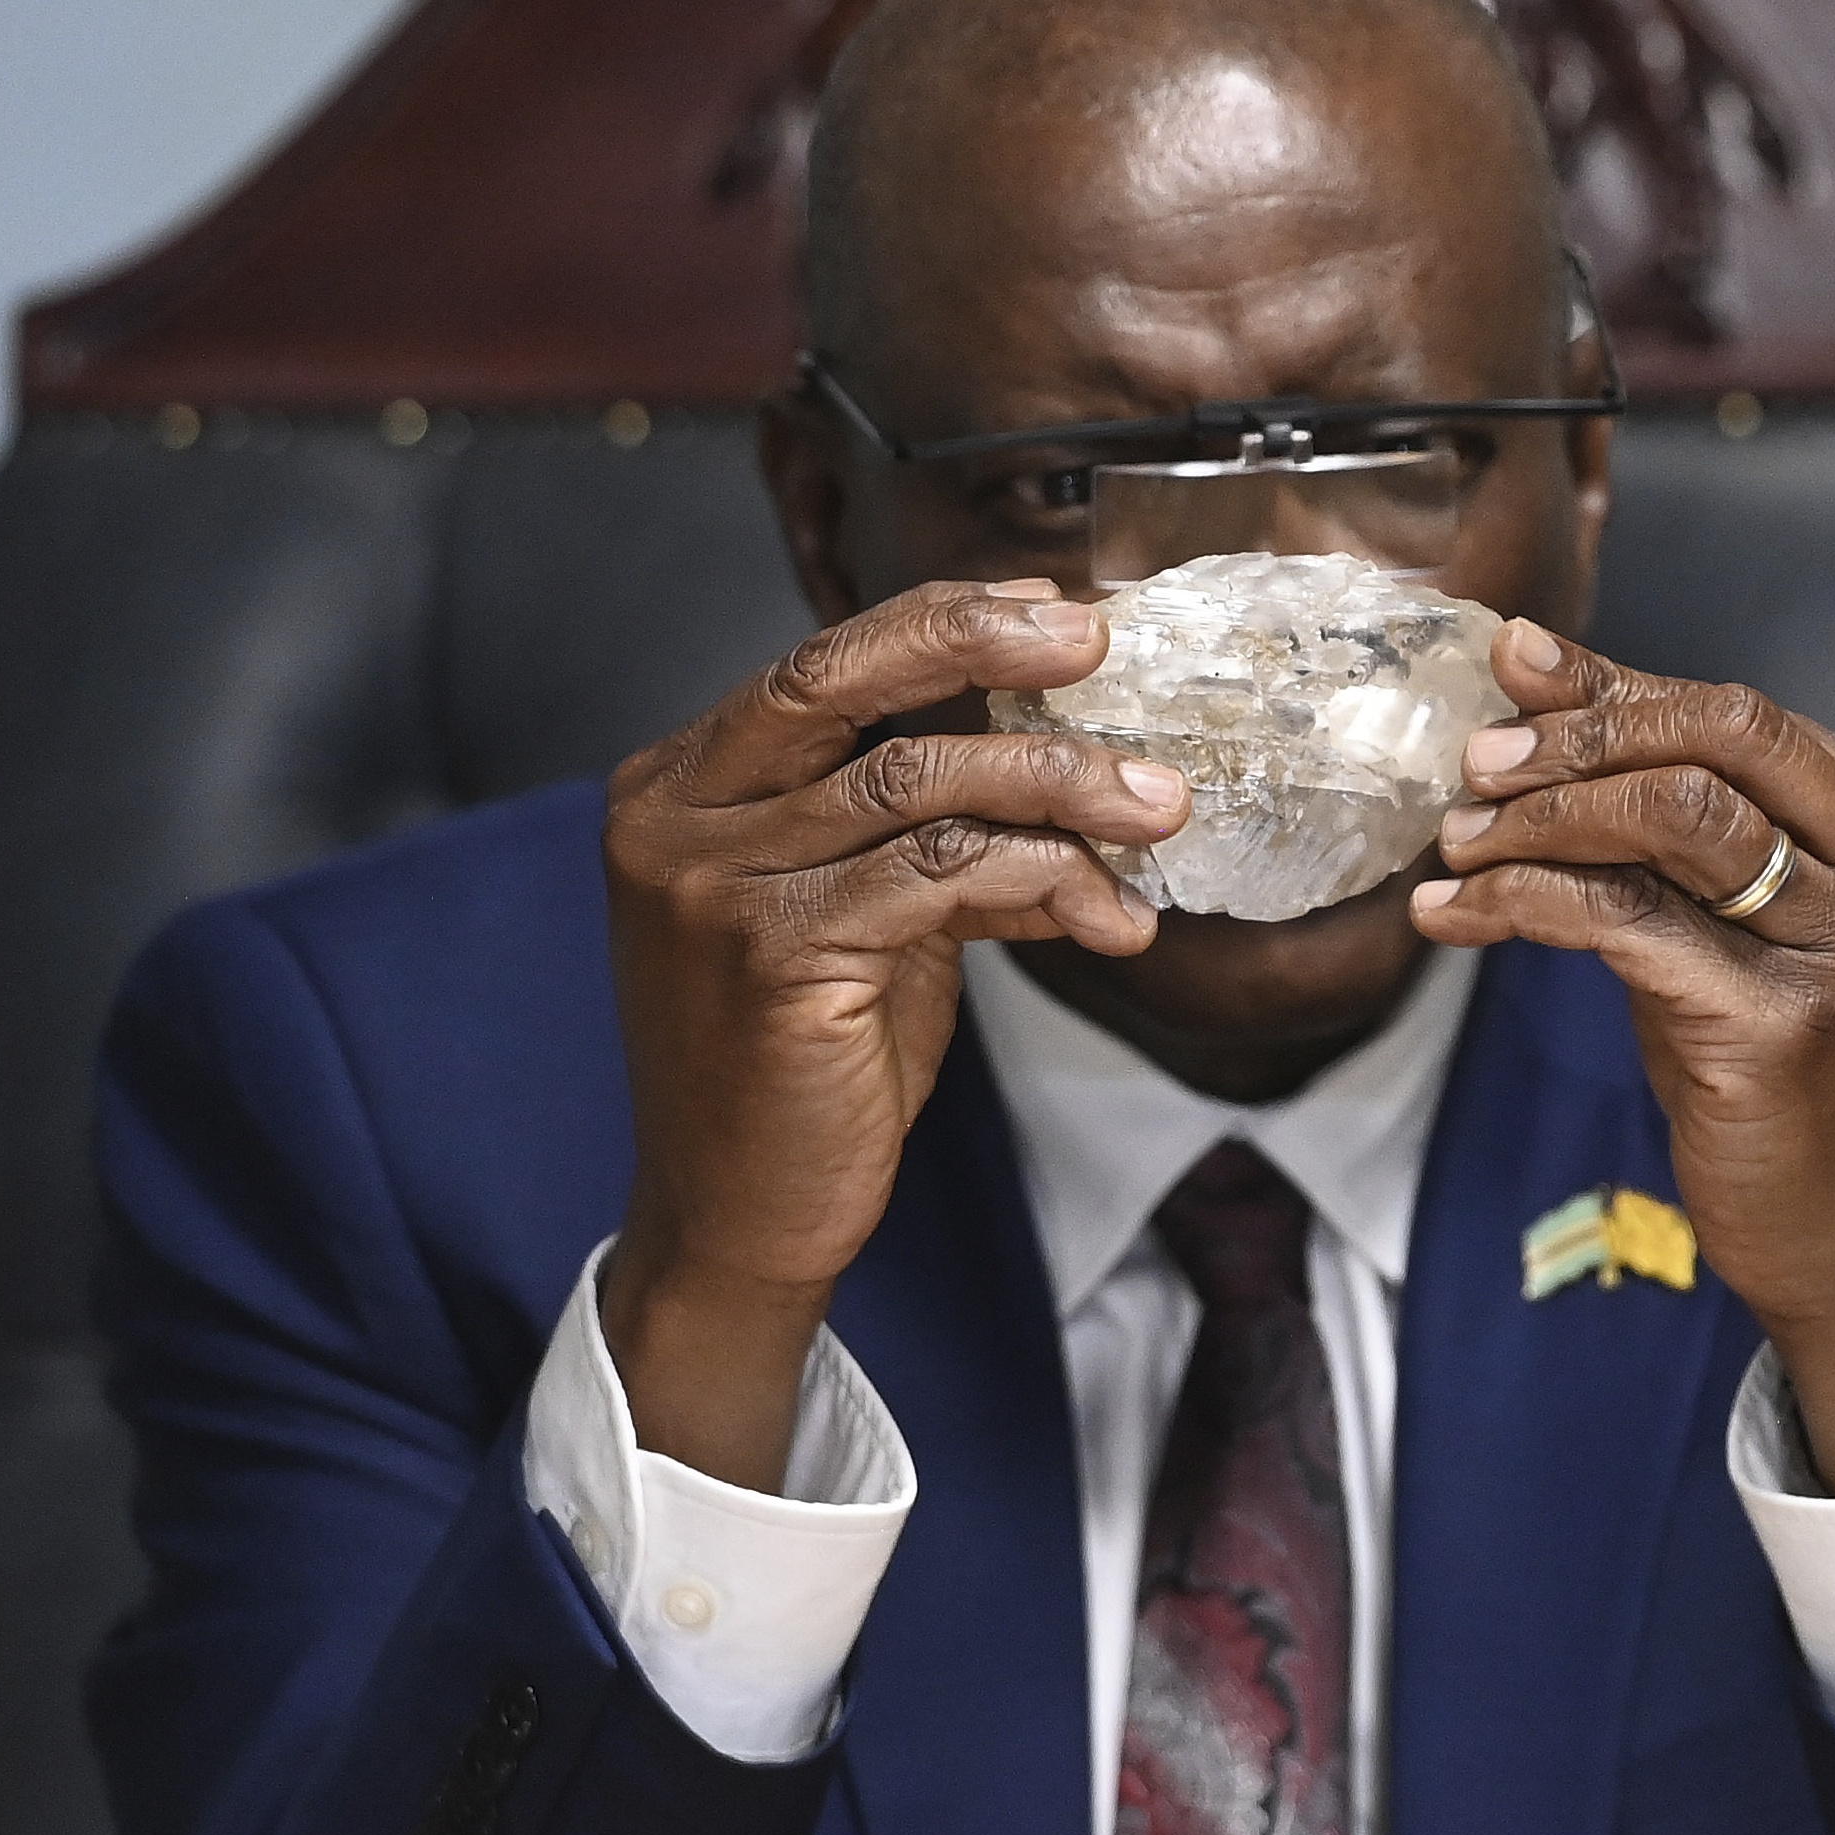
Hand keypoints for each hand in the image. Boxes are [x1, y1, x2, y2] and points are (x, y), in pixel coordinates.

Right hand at [596, 580, 1184, 1488]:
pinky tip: (1112, 915)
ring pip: (916, 780)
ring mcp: (715, 886)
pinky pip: (944, 879)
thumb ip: (925, 833)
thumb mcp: (859, 921)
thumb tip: (1070, 759)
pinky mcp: (777, 957)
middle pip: (839, 678)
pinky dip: (1048, 880)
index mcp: (679, 786)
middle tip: (1099, 638)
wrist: (735, 1223)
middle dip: (979, 642)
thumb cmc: (797, 1071)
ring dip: (1060, 784)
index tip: (1053, 611)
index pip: (818, 664)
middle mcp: (676, 819)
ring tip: (1158, 805)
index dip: (942, 625)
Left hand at [1407, 623, 1834, 1498]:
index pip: (1742, 714)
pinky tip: (1458, 914)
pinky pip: (1622, 920)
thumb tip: (1538, 686)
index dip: (1615, 686)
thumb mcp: (1752, 920)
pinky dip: (1521, 901)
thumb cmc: (1800, 1073)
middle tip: (1475, 761)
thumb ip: (1672, 810)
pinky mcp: (1779, 1028)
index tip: (1513, 670)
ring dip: (1539, 816)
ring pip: (1669, 817)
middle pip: (1715, 739)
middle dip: (1578, 735)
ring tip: (1458, 841)